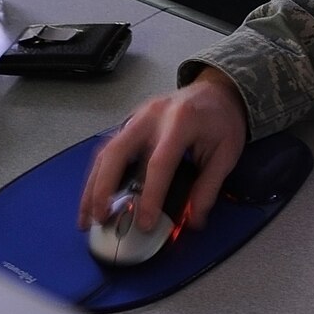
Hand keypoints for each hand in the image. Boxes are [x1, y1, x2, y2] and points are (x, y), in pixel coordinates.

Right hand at [77, 68, 246, 233]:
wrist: (217, 90)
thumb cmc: (222, 120)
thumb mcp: (226, 153)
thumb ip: (209, 186)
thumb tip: (194, 220)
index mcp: (181, 121)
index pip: (158, 163)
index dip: (149, 196)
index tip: (143, 223)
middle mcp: (152, 116)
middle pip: (117, 152)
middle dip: (104, 188)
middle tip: (101, 219)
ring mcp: (137, 117)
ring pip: (105, 151)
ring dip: (92, 185)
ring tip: (87, 215)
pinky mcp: (130, 122)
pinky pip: (108, 148)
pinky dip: (98, 174)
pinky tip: (93, 196)